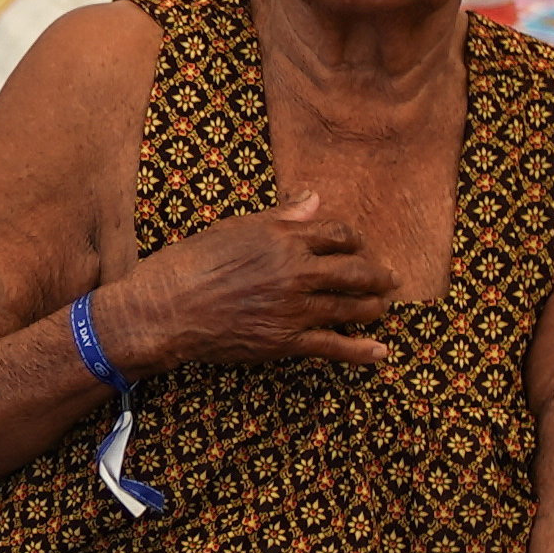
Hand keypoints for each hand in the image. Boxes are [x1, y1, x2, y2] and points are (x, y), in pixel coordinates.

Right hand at [90, 196, 400, 379]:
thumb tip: (314, 200)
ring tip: (382, 307)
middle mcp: (295, 271)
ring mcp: (293, 308)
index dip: (353, 240)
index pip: (337, 234)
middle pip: (354, 270)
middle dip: (377, 274)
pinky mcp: (285, 341)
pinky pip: (334, 346)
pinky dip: (360, 351)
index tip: (356, 246)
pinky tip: (379, 352)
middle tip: (389, 278)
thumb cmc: (190, 265)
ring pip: (351, 307)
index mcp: (282, 238)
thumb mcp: (234, 229)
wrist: (164, 311)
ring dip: (373, 307)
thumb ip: (280, 218)